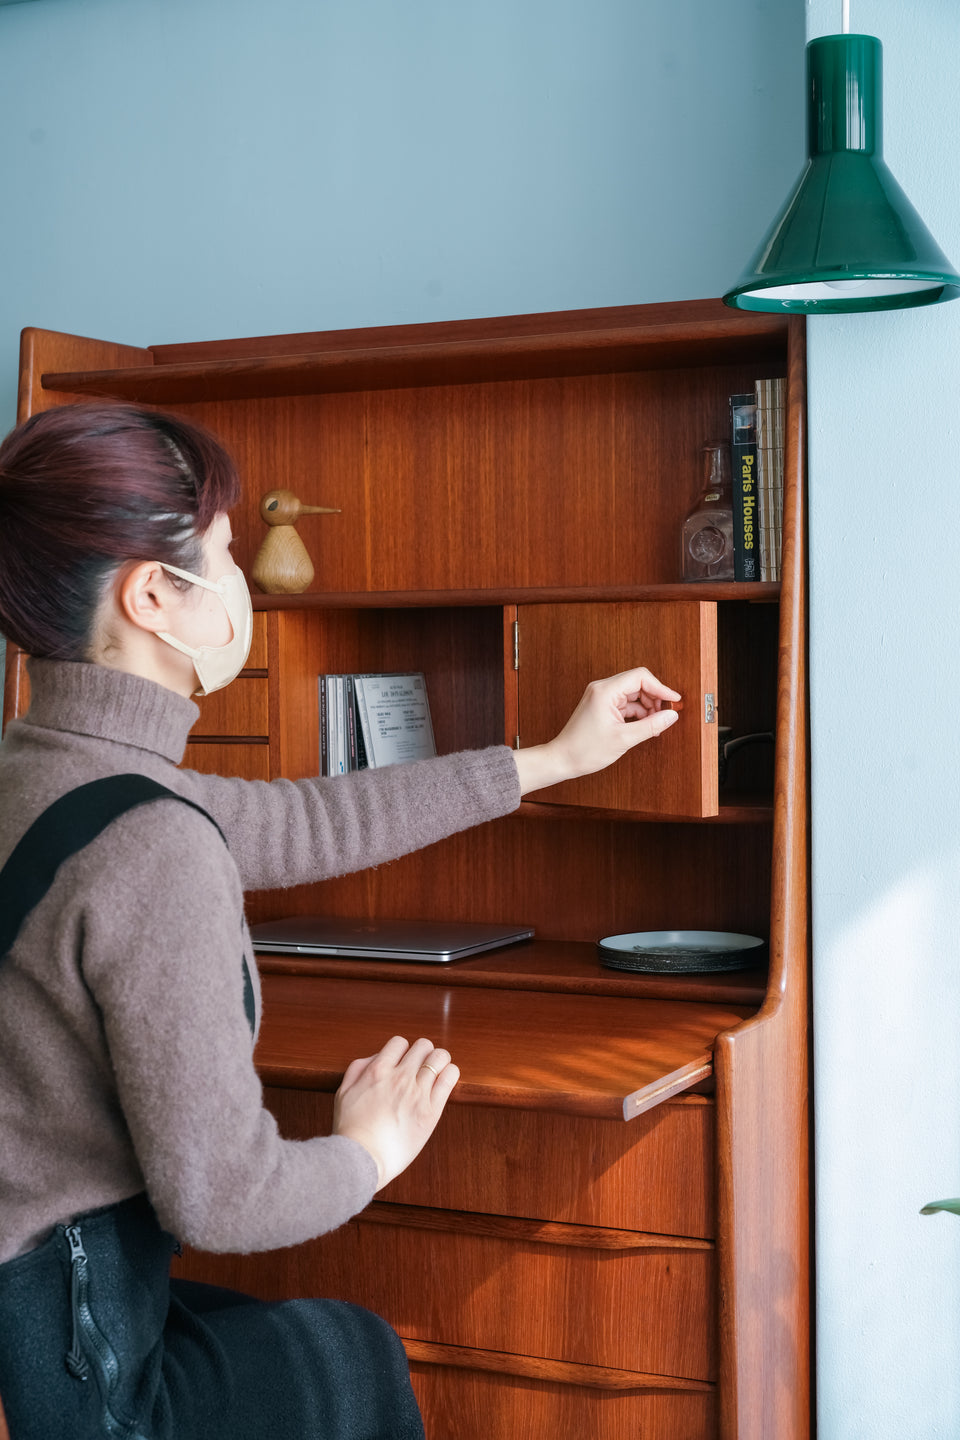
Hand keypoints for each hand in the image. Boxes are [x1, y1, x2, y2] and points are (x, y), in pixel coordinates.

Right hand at [332, 1035, 459, 1190]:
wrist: (362, 1160)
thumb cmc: (350, 1131)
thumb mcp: (343, 1093)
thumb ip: (358, 1070)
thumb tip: (376, 1058)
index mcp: (378, 1071)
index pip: (399, 1042)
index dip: (401, 1051)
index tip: (402, 1062)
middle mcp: (400, 1077)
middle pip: (423, 1046)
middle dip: (422, 1053)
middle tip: (420, 1068)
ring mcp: (418, 1092)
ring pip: (440, 1057)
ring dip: (439, 1062)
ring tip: (435, 1073)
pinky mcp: (432, 1111)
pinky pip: (449, 1078)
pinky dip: (450, 1074)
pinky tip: (445, 1080)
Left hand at [512, 666, 680, 795]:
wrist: (562, 759)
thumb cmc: (585, 750)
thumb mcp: (624, 739)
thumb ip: (651, 725)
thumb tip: (671, 715)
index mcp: (605, 691)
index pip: (640, 677)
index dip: (660, 688)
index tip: (674, 700)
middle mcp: (602, 689)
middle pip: (638, 683)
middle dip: (654, 698)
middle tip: (665, 715)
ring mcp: (601, 696)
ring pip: (633, 694)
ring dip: (647, 707)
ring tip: (654, 725)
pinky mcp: (601, 705)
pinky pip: (625, 703)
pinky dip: (637, 713)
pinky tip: (644, 726)